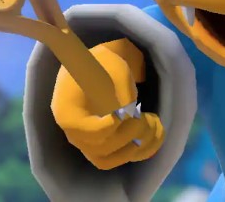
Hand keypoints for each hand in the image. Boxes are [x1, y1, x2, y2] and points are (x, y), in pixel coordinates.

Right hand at [52, 41, 164, 169]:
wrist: (100, 68)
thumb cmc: (103, 64)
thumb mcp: (114, 68)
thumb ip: (121, 90)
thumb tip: (129, 114)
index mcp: (67, 112)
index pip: (90, 131)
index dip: (112, 126)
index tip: (130, 111)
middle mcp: (74, 134)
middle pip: (101, 147)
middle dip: (131, 132)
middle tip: (146, 115)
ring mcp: (87, 143)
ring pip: (108, 160)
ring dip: (137, 146)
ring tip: (154, 123)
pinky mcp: (102, 147)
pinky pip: (118, 160)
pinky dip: (140, 152)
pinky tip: (157, 132)